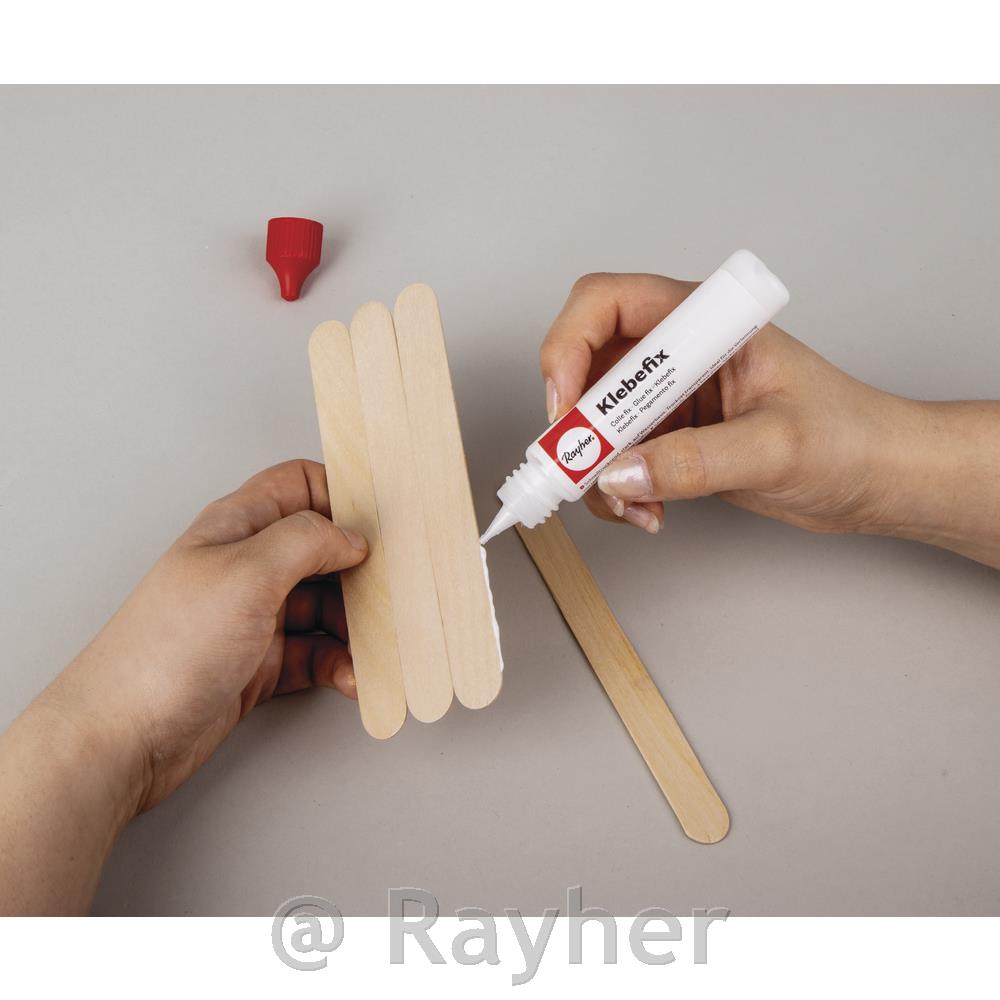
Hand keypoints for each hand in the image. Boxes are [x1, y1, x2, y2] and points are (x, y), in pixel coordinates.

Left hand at [0, 459, 368, 913]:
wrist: (122, 737)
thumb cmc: (166, 649)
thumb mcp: (247, 573)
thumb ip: (307, 541)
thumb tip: (351, 537)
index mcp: (238, 527)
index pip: (301, 485)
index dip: (343, 495)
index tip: (384, 518)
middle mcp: (248, 567)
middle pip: (323, 550)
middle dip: (362, 570)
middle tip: (393, 589)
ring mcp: (254, 617)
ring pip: (325, 606)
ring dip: (356, 626)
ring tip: (376, 645)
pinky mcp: (260, 664)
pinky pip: (316, 654)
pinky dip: (339, 663)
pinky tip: (350, 676)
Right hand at [541, 272, 922, 537]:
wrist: (878, 479)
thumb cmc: (851, 436)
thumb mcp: (774, 446)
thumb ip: (694, 461)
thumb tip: (621, 473)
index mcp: (704, 322)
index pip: (606, 303)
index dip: (568, 345)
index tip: (566, 405)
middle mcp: (678, 354)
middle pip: (586, 368)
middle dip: (575, 424)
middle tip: (580, 469)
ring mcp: (672, 399)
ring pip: (595, 424)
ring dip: (594, 468)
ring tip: (629, 505)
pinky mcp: (671, 440)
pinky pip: (617, 462)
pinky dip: (616, 492)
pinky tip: (648, 512)